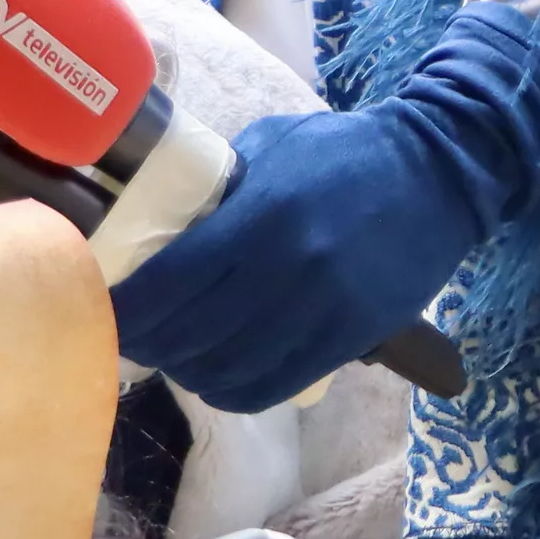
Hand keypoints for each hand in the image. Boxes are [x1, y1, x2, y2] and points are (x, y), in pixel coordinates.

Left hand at [109, 4, 539, 411]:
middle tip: (131, 334)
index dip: (126, 309)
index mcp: (262, 214)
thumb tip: (158, 227)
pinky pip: (273, 386)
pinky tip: (218, 375)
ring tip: (175, 355)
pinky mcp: (351, 339)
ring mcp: (324, 311)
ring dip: (188, 370)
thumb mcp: (271, 148)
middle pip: (190, 335)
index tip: (99, 309)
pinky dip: (234, 389)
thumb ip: (218, 191)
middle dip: (148, 343)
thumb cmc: (344, 153)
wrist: (440, 173)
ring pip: (227, 371)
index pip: (170, 283)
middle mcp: (289, 269)